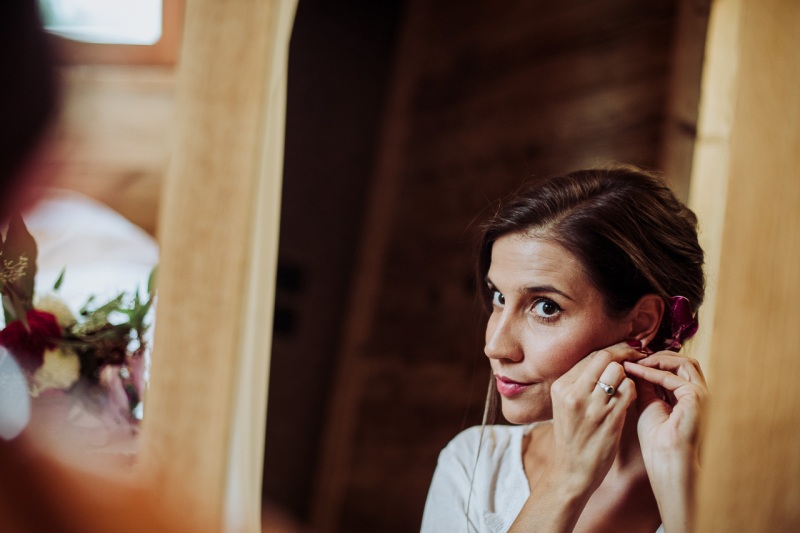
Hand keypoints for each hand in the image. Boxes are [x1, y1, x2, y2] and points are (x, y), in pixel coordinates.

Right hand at [547, 342, 643, 493]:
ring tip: (626, 386)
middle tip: (637, 357)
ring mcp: (591, 406)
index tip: (625, 350)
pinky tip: (629, 399)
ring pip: (618, 371)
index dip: (612, 351)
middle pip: (604, 357)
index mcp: (561, 387)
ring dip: (628, 376)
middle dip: (624, 355)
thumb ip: (580, 383)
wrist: (571, 472)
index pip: (590, 356)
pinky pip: (628, 391)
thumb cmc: (572, 438)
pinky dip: (633, 391)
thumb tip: (605, 359)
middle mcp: (573, 393)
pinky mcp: (609, 419)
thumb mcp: (565, 405)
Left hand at [623, 353, 706, 531]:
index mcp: (690, 396)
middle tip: (633, 356)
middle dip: (657, 355)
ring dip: (656, 359)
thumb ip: (645, 384)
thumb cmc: (657, 441)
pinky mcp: (697, 398)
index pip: (676, 368)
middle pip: (683, 361)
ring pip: (683, 362)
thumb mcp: (648, 404)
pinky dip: (653, 371)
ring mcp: (702, 395)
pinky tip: (635, 370)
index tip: (631, 359)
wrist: (667, 463)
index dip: (654, 361)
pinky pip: (674, 377)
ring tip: (633, 361)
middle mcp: (700, 393)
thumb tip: (634, 363)